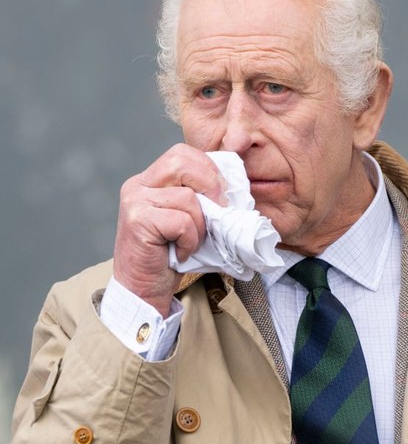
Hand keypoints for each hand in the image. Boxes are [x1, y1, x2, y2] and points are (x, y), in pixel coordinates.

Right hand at [113, 143, 226, 316]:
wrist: (143, 290)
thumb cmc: (171, 255)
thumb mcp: (191, 219)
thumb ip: (203, 198)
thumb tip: (237, 189)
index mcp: (151, 179)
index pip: (183, 153)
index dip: (209, 169)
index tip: (222, 195)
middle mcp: (138, 185)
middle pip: (181, 161)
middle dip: (210, 185)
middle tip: (218, 212)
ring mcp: (134, 201)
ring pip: (187, 196)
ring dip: (200, 224)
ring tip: (191, 242)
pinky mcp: (137, 221)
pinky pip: (181, 221)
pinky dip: (190, 240)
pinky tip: (180, 252)